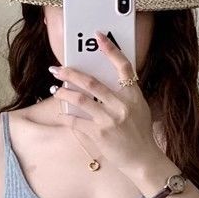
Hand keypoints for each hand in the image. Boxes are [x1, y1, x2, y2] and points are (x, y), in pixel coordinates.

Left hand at [48, 30, 158, 177]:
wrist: (143, 160)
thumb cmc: (140, 135)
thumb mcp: (139, 109)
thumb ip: (124, 95)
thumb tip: (99, 84)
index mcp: (133, 96)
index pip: (123, 66)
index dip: (111, 49)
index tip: (99, 37)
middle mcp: (122, 106)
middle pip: (92, 82)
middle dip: (70, 73)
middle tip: (57, 69)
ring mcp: (110, 120)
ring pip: (80, 99)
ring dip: (63, 93)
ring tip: (55, 90)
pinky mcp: (99, 135)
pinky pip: (76, 121)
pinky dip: (66, 116)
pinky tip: (61, 113)